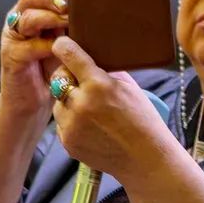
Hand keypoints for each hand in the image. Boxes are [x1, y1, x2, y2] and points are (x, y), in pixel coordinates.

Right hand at [1, 0, 68, 116]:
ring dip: (48, 17)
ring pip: (27, 18)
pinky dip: (44, 45)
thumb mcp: (69, 41)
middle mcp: (22, 19)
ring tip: (68, 21)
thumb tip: (108, 9)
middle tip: (69, 4)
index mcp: (37, 10)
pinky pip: (26, 46)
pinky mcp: (11, 56)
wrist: (34, 100)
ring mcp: (14, 37)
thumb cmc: (56, 67)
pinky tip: (58, 48)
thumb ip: (78, 24)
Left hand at [49, 36, 175, 181]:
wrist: (145, 158)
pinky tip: (91, 125)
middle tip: (80, 80)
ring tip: (91, 109)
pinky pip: (61, 123)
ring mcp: (71, 125)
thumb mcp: (130, 87)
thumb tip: (91, 57)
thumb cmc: (143, 120)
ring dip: (69, 100)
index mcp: (98, 85)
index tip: (61, 44)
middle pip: (59, 78)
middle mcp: (81, 103)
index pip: (70, 55)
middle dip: (67, 76)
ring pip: (58, 101)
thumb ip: (107, 72)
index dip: (64, 47)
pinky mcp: (67, 142)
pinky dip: (71, 120)